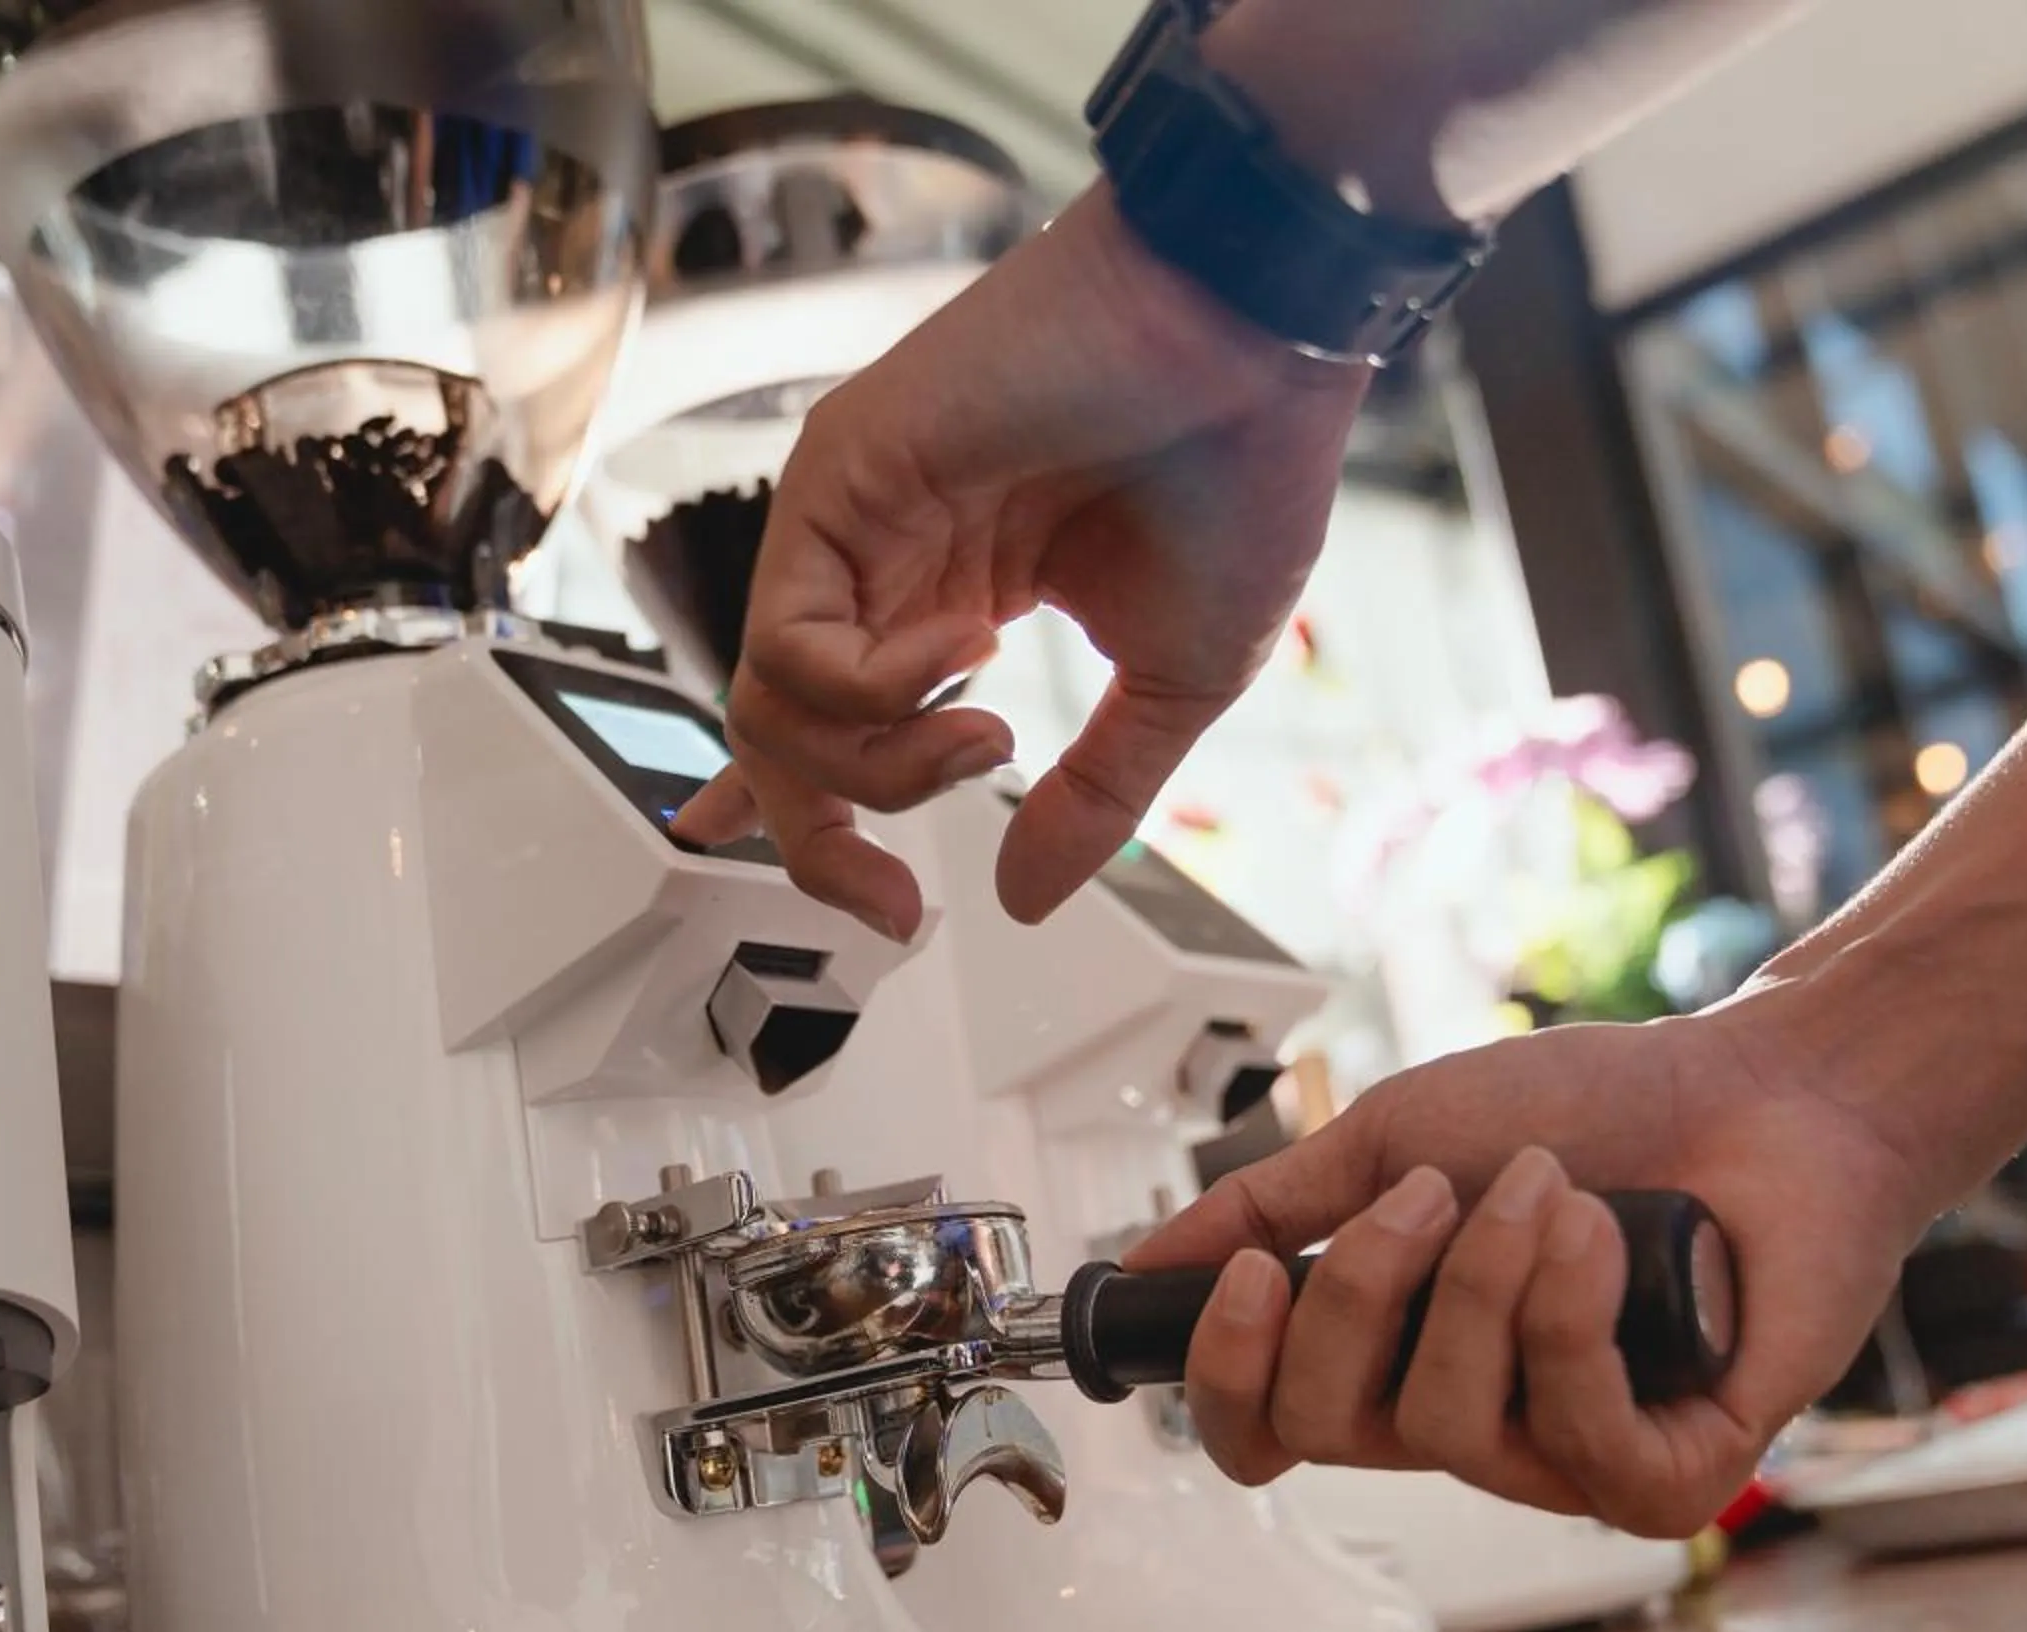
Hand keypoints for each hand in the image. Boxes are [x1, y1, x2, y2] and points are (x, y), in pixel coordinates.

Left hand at [666, 189, 1370, 938]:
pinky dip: (873, 686)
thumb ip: (1092, 797)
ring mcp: (855, 517)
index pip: (832, 723)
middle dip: (819, 841)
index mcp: (954, 595)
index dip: (815, 822)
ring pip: (771, 703)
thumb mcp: (1176, 680)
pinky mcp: (837, 473)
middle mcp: (888, 558)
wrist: (1256, 329)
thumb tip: (1023, 896)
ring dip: (877, 769)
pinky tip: (967, 650)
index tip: (880, 907)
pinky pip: (792, 638)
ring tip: (984, 740)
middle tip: (893, 901)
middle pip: (778, 737)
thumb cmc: (1239, 465)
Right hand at [1139, 1010, 1931, 1537]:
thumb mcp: (1396, 1138)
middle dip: (1368, 1293)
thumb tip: (1146, 1259)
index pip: (1260, 1430)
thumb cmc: (1603, 1113)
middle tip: (1438, 1195)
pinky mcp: (1662, 1481)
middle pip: (1329, 1426)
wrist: (1767, 1097)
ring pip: (1445, 1427)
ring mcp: (1559, 1462)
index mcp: (1390, 1355)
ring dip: (1490, 1283)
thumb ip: (1269, 1205)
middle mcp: (1463, 1424)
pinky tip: (1604, 1247)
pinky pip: (1572, 1439)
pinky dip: (1575, 1323)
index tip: (1251, 1279)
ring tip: (1555, 1196)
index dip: (1228, 1376)